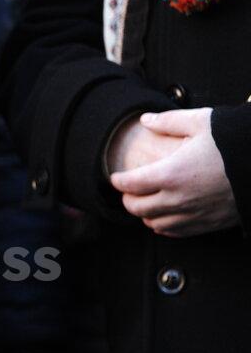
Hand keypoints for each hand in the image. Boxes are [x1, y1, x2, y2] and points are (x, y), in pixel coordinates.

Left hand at [109, 109, 238, 236]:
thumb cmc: (236, 141)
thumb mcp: (202, 122)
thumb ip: (169, 121)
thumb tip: (145, 120)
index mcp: (171, 173)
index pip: (130, 184)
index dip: (118, 180)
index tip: (116, 176)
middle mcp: (178, 199)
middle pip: (136, 208)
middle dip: (127, 199)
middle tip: (128, 190)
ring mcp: (193, 214)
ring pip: (153, 223)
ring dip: (144, 214)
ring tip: (145, 202)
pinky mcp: (207, 224)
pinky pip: (174, 232)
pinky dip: (162, 225)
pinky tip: (163, 216)